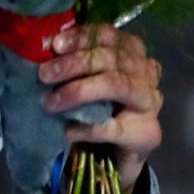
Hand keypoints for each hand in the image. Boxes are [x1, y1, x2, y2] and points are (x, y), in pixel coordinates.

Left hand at [40, 22, 164, 191]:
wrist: (113, 157)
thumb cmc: (96, 111)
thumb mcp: (85, 83)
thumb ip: (74, 67)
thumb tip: (43, 50)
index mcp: (132, 55)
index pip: (111, 36)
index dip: (83, 37)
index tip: (55, 44)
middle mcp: (147, 74)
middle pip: (113, 59)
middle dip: (75, 64)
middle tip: (44, 74)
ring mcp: (150, 104)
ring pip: (117, 85)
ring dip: (80, 91)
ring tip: (50, 103)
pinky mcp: (147, 134)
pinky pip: (114, 127)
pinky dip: (86, 128)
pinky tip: (67, 131)